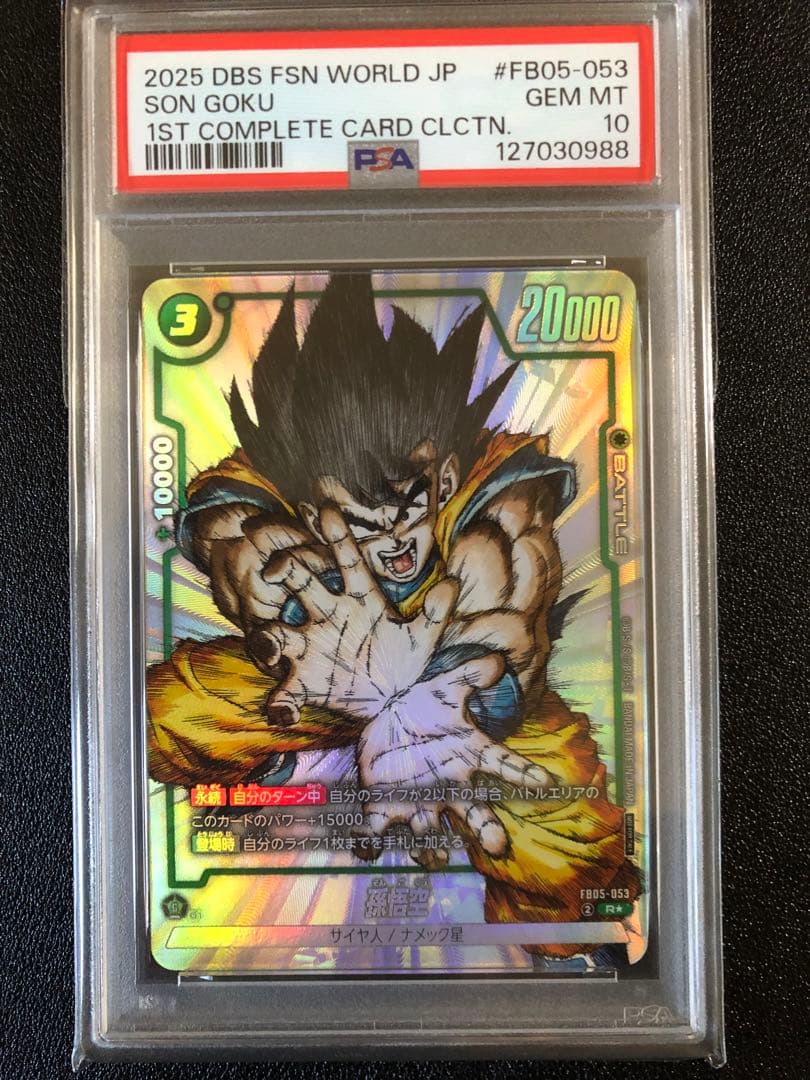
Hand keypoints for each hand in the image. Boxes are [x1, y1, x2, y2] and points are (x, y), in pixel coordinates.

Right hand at [255, 506, 457, 725]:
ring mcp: (312, 648)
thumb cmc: (403, 663)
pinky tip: (285, 712)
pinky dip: (279, 704)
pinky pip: (283, 692)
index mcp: (360, 599)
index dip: (338, 536)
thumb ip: (435, 614)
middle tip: (274, 571)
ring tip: (271, 649)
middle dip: (286, 571)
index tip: (325, 509)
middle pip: (302, 584)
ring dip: (268, 638)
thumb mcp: (422, 640)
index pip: (347, 560)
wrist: (393, 703)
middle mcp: (329, 616)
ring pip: (278, 634)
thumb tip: (453, 585)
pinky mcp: (304, 683)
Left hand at [354, 654, 552, 865]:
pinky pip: (380, 833)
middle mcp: (449, 788)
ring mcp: (418, 803)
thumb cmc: (423, 709)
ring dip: (431, 850)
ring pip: (431, 835)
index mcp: (467, 758)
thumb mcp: (443, 690)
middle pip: (475, 814)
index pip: (502, 765)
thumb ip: (468, 678)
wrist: (386, 723)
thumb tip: (497, 662)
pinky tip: (367, 847)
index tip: (545, 783)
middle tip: (497, 843)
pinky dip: (372, 844)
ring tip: (434, 858)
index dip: (523, 774)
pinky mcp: (384, 810)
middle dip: (486, 830)